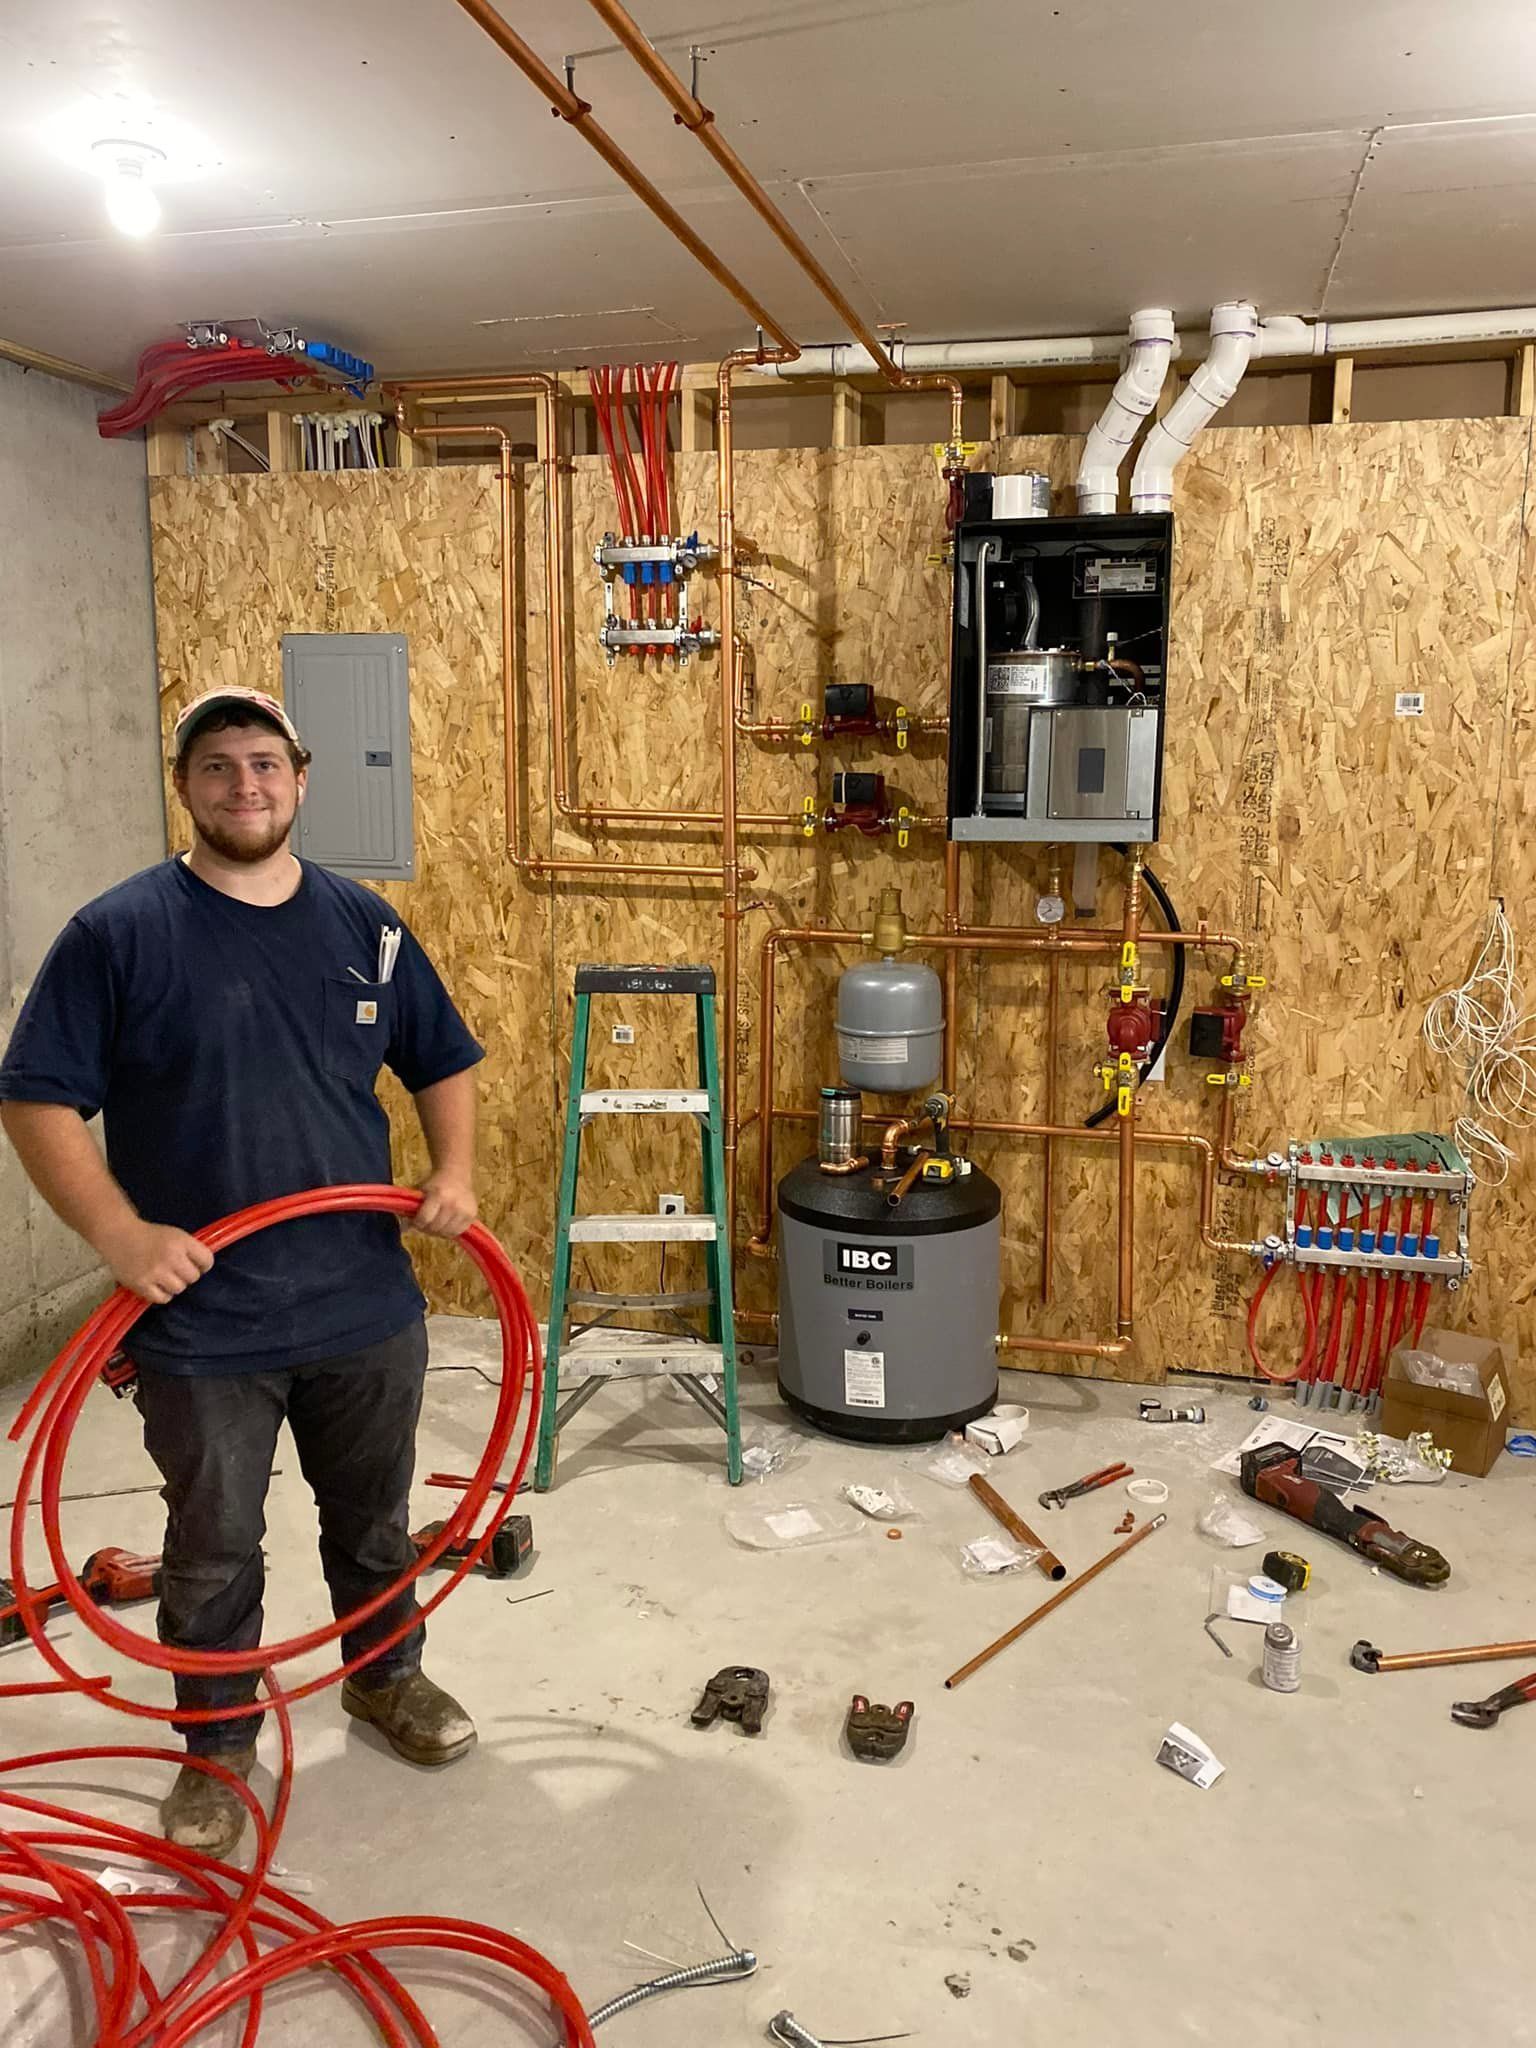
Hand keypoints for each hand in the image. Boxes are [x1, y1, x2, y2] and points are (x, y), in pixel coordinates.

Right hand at [99, 1219, 213, 1304]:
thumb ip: (190, 1249)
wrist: (119, 1236)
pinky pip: (163, 1298)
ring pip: (179, 1289)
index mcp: (181, 1242)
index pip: (207, 1260)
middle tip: (176, 1270)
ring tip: (164, 1277)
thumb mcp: (175, 1235)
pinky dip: (162, 1294)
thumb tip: (204, 1267)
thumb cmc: (149, 1235)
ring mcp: (156, 1273)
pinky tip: (156, 1285)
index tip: (196, 1264)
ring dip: (174, 1285)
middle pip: (193, 1277)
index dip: (203, 1264)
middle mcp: (171, 1257)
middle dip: (187, 1275)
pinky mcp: (142, 1285)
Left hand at [412, 1173, 477, 1238]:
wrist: (456, 1173)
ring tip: (435, 1223)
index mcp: (439, 1195)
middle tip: (424, 1223)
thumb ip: (411, 1209)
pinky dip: (450, 1231)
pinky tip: (446, 1224)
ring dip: (438, 1231)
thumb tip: (405, 1228)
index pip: (424, 1219)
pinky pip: (459, 1232)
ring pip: (447, 1233)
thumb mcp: (420, 1192)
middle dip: (427, 1228)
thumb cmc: (435, 1183)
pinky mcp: (472, 1215)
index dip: (417, 1223)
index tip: (415, 1221)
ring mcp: (464, 1210)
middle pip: (435, 1228)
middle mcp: (453, 1203)